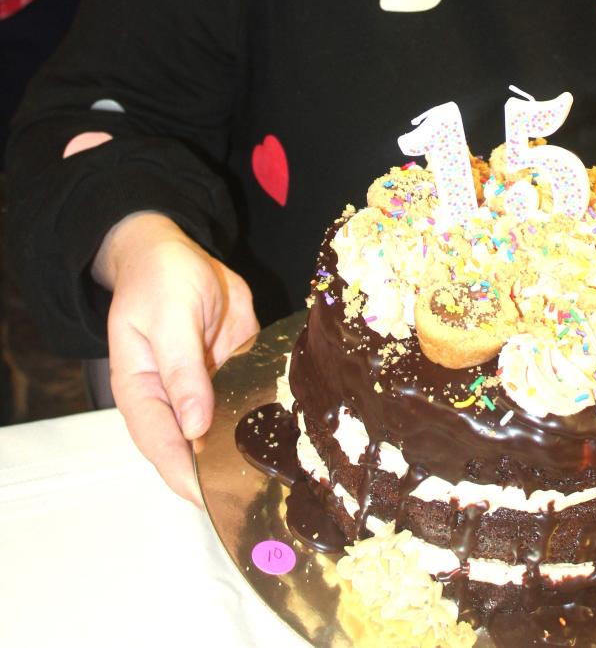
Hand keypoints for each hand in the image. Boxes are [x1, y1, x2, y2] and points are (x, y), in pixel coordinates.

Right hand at [93, 212, 259, 504]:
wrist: (173, 250)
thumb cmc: (160, 280)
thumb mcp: (168, 318)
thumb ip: (182, 369)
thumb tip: (195, 427)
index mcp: (143, 392)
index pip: (162, 445)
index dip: (185, 477)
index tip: (211, 501)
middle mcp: (173, 401)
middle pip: (193, 450)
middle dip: (220, 474)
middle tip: (257, 498)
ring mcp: (204, 390)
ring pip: (225, 431)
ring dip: (249, 452)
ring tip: (282, 481)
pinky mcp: (233, 374)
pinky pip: (250, 401)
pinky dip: (268, 418)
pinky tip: (296, 437)